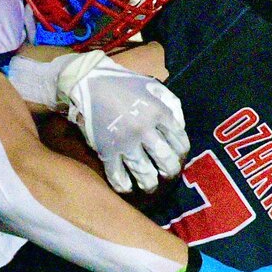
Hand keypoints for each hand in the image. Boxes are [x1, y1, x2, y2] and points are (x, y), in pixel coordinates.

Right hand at [57, 53, 189, 194]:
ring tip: (150, 185)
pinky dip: (124, 186)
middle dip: (170, 171)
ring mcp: (125, 142)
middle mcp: (145, 130)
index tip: (178, 157)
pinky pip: (118, 176)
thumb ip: (171, 105)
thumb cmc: (123, 84)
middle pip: (166, 161)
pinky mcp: (106, 150)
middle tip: (168, 174)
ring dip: (150, 184)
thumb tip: (180, 128)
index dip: (182, 153)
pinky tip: (128, 188)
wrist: (88, 83)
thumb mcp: (153, 86)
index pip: (180, 141)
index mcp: (159, 113)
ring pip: (144, 173)